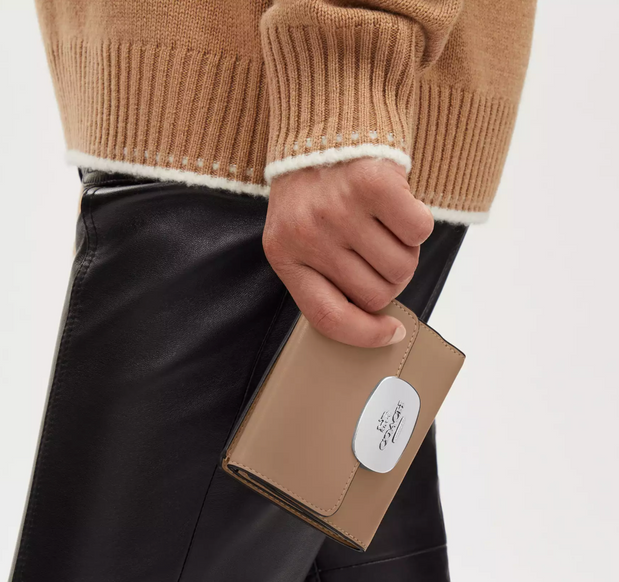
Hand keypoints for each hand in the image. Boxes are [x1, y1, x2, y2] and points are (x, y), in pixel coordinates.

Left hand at [262, 157, 433, 346]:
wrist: (322, 124)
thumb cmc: (315, 191)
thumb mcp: (300, 236)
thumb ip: (325, 276)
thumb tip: (375, 319)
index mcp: (285, 256)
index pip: (328, 318)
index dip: (364, 335)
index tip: (389, 333)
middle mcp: (309, 236)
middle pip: (376, 295)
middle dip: (389, 280)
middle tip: (380, 249)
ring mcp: (340, 211)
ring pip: (401, 267)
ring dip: (404, 251)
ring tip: (384, 224)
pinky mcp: (372, 184)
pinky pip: (418, 231)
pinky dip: (416, 222)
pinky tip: (397, 204)